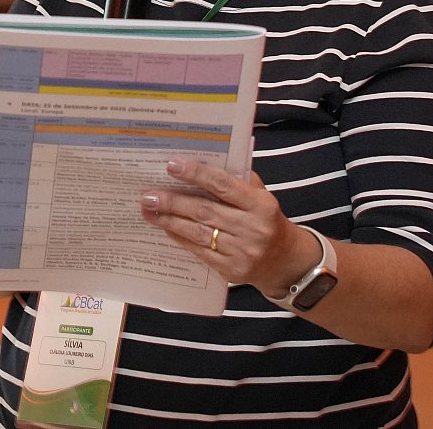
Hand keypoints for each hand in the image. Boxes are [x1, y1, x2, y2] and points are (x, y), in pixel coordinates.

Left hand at [140, 157, 315, 297]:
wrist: (284, 260)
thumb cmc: (266, 219)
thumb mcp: (261, 195)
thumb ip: (237, 180)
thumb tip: (202, 161)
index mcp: (261, 204)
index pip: (223, 185)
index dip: (197, 174)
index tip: (172, 165)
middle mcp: (252, 228)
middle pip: (205, 211)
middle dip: (173, 202)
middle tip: (148, 194)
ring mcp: (241, 251)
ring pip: (198, 233)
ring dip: (170, 221)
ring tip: (148, 211)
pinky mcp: (231, 270)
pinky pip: (199, 252)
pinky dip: (180, 238)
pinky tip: (165, 228)